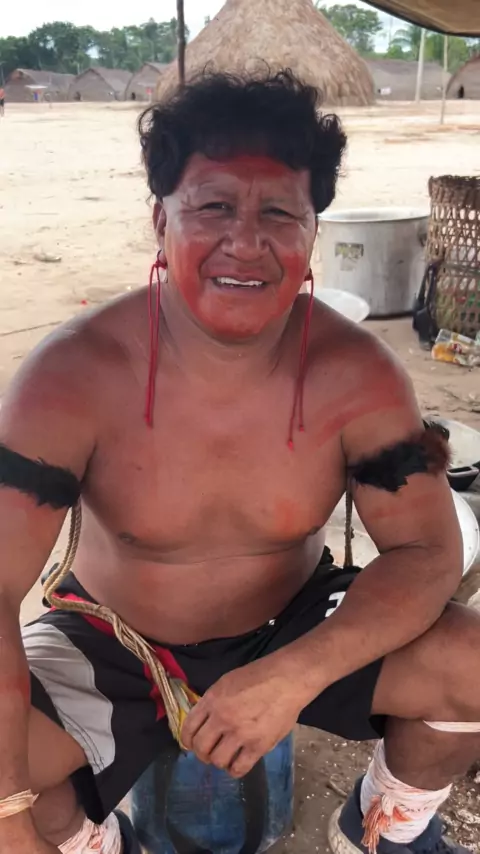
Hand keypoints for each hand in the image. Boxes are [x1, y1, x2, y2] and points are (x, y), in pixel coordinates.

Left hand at [181, 655, 305, 777]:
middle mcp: (222, 718)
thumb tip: (204, 722)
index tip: (192, 745)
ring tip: (226, 756)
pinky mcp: (258, 746)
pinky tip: (238, 763)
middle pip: (200, 748)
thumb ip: (213, 702)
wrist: (287, 679)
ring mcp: (240, 733)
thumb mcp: (227, 682)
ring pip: (217, 761)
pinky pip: (239, 768)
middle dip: (202, 754)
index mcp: (212, 700)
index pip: (188, 728)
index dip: (188, 741)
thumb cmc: (259, 676)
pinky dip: (235, 770)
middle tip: (210, 752)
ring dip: (219, 761)